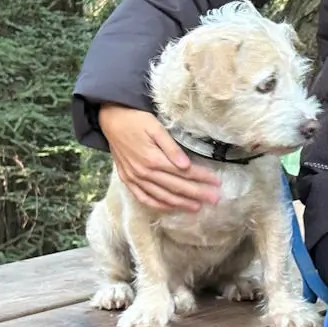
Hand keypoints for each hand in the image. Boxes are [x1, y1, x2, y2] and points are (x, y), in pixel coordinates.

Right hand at [97, 104, 220, 211]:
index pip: (184, 173)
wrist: (111, 119)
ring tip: (197, 207)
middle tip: (214, 199)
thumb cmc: (136, 120)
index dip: (201, 178)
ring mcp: (134, 178)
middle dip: (197, 194)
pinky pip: (144, 198)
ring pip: (161, 196)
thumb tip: (186, 165)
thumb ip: (171, 148)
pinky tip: (170, 207)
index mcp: (153, 159)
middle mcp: (144, 172)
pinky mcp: (127, 180)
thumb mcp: (156, 127)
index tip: (216, 183)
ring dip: (180, 203)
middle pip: (176, 187)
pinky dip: (158, 205)